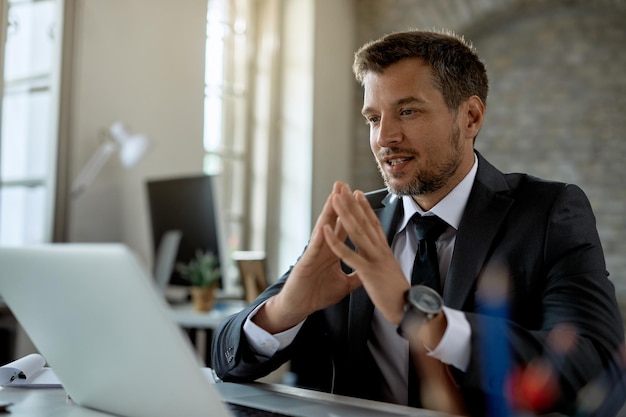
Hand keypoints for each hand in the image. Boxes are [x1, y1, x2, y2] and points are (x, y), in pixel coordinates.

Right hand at [253, 182, 361, 332]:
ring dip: (328, 212)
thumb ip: (356, 275)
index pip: (344, 228)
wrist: (298, 308)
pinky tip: (323, 227)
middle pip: (333, 221)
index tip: (359, 196)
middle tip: (344, 184)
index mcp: (333, 251)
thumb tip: (369, 270)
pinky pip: (314, 250)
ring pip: (322, 229)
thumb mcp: (343, 285)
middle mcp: (323, 248)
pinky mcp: (305, 265)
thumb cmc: (316, 295)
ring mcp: (314, 254)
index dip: (351, 212)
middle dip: (339, 203)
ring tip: (333, 195)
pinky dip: (319, 239)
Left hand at [322, 182, 408, 324]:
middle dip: (352, 203)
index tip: (357, 194)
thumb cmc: (400, 295)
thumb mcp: (391, 273)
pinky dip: (336, 242)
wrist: (410, 310)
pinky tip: (326, 231)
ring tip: (335, 198)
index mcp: (384, 251)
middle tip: (342, 187)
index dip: (365, 208)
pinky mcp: (369, 272)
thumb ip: (384, 262)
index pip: (374, 224)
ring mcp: (375, 259)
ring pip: (357, 232)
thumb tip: (383, 258)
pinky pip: (349, 255)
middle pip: (365, 222)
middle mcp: (380, 250)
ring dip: (345, 214)